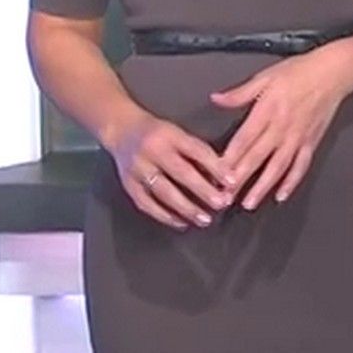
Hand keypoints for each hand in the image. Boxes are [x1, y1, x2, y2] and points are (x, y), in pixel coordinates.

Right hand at [106, 112, 235, 229]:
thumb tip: (222, 177)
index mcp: (169, 135)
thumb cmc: (158, 134)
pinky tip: (182, 222)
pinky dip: (165, 215)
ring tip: (205, 219)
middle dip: (203, 190)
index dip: (215, 167)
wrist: (121, 130)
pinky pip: (147, 203)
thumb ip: (198, 153)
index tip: (232, 181)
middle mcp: (152, 150)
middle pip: (180, 173)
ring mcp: (138, 169)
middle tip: (221, 204)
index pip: (196, 151)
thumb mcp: (179, 134)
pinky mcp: (128, 184)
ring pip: (164, 192)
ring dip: (186, 208)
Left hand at [210, 48, 352, 209]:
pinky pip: (300, 166)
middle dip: (240, 179)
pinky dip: (291, 182)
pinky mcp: (311, 142)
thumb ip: (240, 93)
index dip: (229, 158)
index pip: (244, 139)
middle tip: (225, 197)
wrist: (333, 72)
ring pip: (278, 167)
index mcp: (267, 109)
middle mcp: (282, 127)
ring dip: (262, 186)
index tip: (216, 173)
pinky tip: (281, 195)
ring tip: (249, 203)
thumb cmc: (299, 71)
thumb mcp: (265, 76)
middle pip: (257, 157)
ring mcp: (298, 137)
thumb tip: (215, 99)